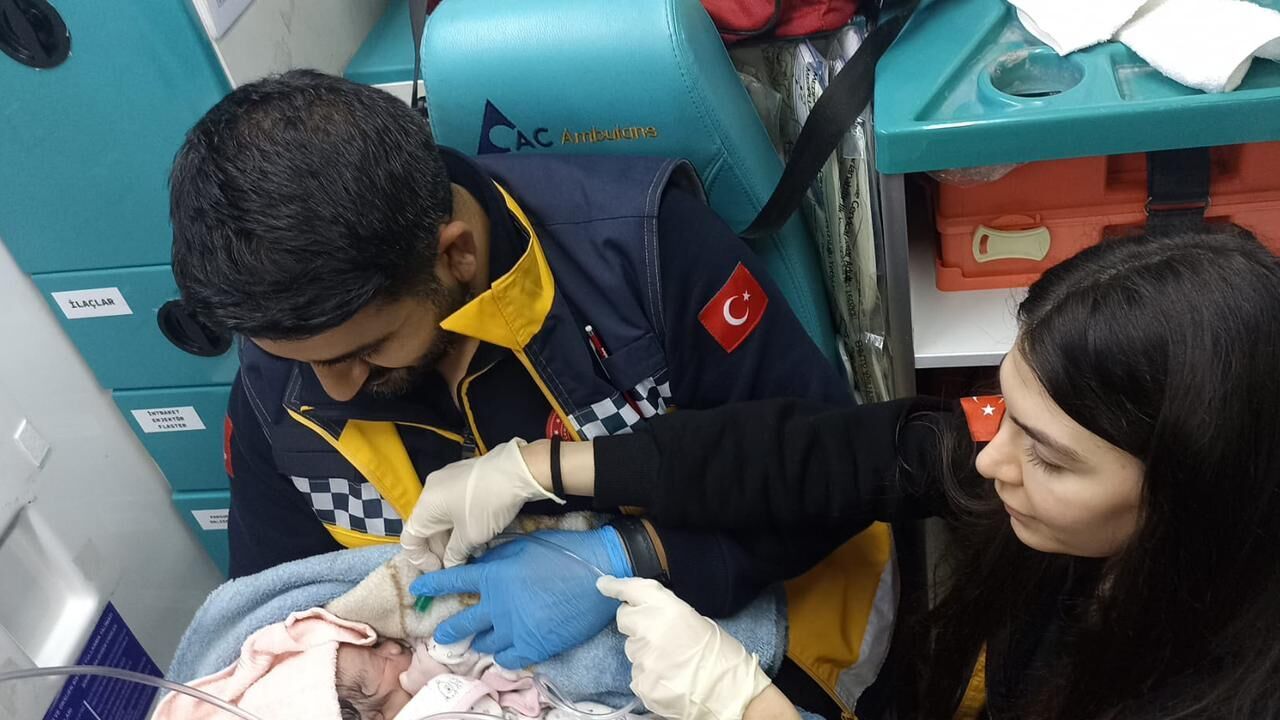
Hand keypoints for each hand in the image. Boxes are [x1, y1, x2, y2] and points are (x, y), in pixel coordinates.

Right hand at [401, 439, 563, 569]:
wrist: (518, 471)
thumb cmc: (488, 504)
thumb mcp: (470, 536)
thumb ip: (454, 554)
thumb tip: (449, 566)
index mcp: (426, 505)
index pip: (410, 538)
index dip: (421, 559)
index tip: (439, 569)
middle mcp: (432, 489)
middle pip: (427, 527)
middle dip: (441, 549)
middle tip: (458, 563)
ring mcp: (448, 480)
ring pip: (442, 516)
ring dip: (453, 537)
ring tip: (473, 551)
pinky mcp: (464, 477)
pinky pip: (454, 504)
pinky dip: (461, 522)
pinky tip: (479, 533)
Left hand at [409, 529, 632, 668]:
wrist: (600, 574)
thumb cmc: (564, 553)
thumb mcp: (525, 546)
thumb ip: (497, 559)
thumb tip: (479, 566)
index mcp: (494, 576)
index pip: (454, 581)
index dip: (433, 586)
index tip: (419, 590)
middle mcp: (498, 605)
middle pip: (462, 623)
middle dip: (448, 630)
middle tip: (442, 635)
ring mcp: (515, 629)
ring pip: (484, 643)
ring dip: (480, 641)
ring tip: (481, 642)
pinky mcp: (534, 646)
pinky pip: (507, 659)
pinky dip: (503, 655)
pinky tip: (505, 652)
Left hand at [596, 576, 771, 719]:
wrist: (732, 694)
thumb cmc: (722, 655)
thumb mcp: (696, 621)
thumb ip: (666, 614)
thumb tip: (646, 613)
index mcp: (667, 609)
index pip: (632, 590)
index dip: (615, 587)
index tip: (604, 585)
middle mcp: (649, 630)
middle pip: (625, 620)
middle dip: (636, 625)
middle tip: (657, 635)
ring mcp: (643, 659)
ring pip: (632, 650)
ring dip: (646, 653)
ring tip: (672, 662)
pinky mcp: (641, 683)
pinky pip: (637, 674)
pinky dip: (650, 676)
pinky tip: (670, 679)